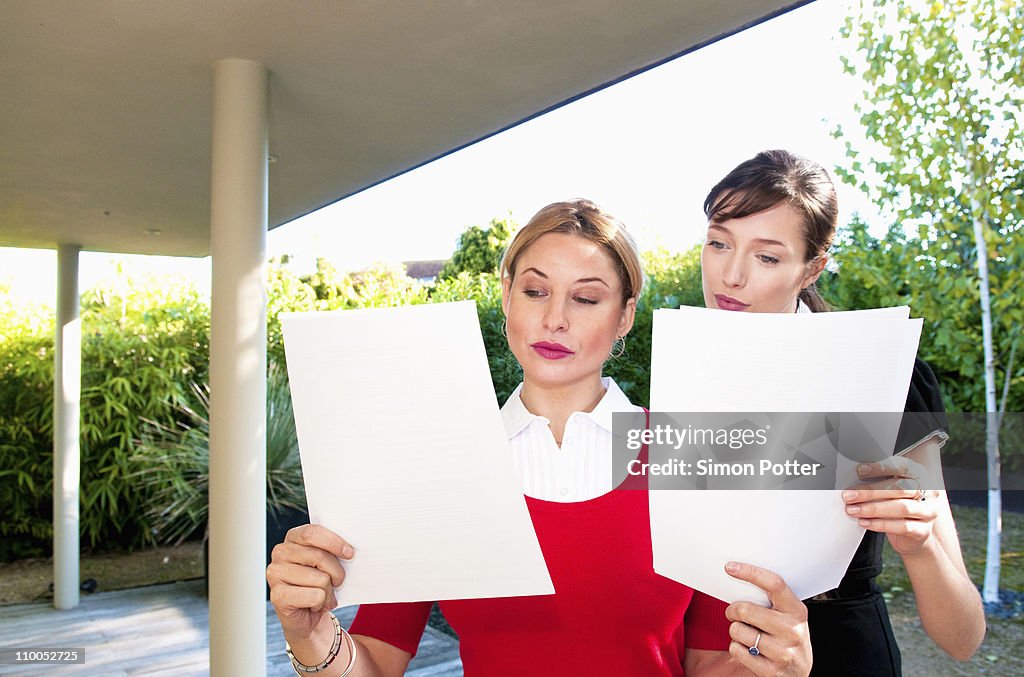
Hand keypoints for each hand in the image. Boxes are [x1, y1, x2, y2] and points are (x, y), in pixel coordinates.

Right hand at [266, 524, 354, 638]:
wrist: (306, 616)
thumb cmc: (319, 583)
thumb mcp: (327, 562)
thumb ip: (333, 550)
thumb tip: (350, 549)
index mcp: (292, 538)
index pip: (312, 532)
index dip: (333, 542)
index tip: (350, 553)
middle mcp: (280, 553)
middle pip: (319, 556)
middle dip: (336, 572)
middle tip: (338, 582)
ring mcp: (275, 574)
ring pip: (320, 578)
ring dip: (328, 591)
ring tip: (323, 595)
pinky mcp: (277, 595)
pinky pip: (314, 596)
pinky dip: (320, 603)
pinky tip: (314, 605)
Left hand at [723, 562, 810, 676]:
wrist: (798, 674)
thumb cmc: (786, 637)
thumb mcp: (787, 616)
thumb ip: (770, 600)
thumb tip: (737, 577)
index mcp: (797, 611)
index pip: (774, 584)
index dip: (751, 572)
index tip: (730, 567)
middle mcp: (792, 630)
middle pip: (745, 610)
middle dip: (733, 610)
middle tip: (735, 613)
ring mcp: (783, 652)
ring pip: (737, 630)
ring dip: (736, 631)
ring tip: (749, 635)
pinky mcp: (771, 671)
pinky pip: (736, 650)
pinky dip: (736, 648)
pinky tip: (750, 650)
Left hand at [844, 456, 937, 555]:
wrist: (914, 537)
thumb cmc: (898, 507)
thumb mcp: (890, 491)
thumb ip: (879, 483)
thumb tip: (853, 480)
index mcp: (920, 476)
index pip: (903, 467)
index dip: (881, 467)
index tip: (860, 470)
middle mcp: (928, 493)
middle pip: (899, 488)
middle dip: (870, 491)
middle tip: (849, 495)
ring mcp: (928, 512)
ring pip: (901, 507)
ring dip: (873, 508)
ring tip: (853, 510)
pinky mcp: (923, 531)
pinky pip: (901, 526)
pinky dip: (880, 524)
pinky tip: (864, 522)